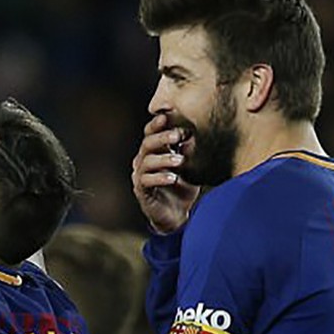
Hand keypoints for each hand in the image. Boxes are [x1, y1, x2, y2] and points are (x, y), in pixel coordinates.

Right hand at [131, 114, 199, 232]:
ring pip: (147, 161)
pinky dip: (160, 178)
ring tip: (180, 161)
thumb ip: (187, 151)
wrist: (175, 216)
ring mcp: (140, 176)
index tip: (168, 116)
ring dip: (164, 159)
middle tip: (178, 135)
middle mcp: (143, 161)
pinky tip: (173, 178)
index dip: (157, 125)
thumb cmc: (181, 188)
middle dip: (162, 137)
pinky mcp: (141, 191)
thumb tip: (193, 132)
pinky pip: (147, 181)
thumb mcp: (188, 167)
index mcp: (154, 152)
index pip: (150, 134)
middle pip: (147, 144)